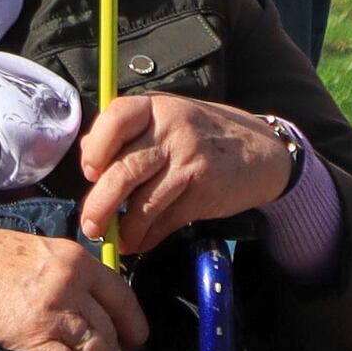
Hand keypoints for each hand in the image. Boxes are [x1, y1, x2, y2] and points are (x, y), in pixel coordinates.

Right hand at [0, 222, 151, 350]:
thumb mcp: (43, 253)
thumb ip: (72, 274)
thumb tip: (97, 308)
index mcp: (77, 260)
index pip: (123, 298)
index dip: (134, 328)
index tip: (134, 347)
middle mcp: (71, 283)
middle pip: (111, 333)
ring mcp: (53, 311)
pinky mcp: (33, 335)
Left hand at [76, 91, 303, 256]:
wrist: (262, 151)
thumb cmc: (202, 134)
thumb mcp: (167, 118)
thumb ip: (130, 134)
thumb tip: (89, 162)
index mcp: (155, 107)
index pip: (115, 119)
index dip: (95, 149)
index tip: (88, 173)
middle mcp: (171, 131)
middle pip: (124, 170)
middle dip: (99, 204)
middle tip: (89, 226)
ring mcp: (190, 161)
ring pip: (144, 202)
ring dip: (125, 228)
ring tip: (114, 240)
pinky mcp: (204, 191)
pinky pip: (167, 219)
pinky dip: (149, 236)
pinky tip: (139, 242)